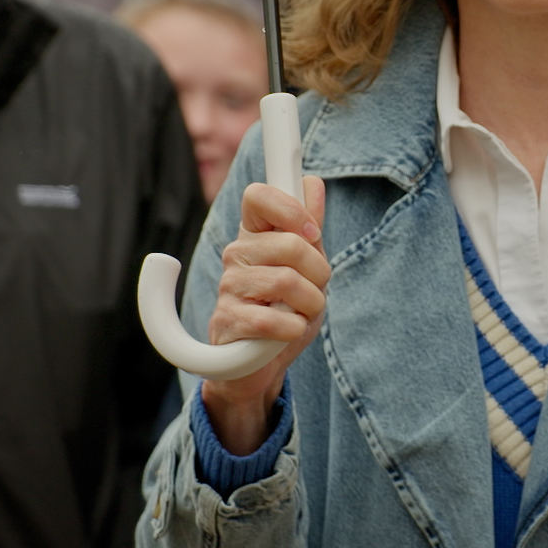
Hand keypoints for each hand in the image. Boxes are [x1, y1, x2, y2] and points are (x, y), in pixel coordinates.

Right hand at [199, 177, 327, 454]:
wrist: (260, 365)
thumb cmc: (286, 309)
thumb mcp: (308, 268)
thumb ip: (309, 227)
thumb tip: (312, 183)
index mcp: (254, 235)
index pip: (259, 196)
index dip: (290, 208)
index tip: (312, 232)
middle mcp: (237, 255)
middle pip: (291, 243)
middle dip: (319, 272)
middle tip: (315, 290)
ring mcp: (229, 288)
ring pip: (287, 282)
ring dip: (311, 304)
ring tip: (302, 314)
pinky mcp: (228, 322)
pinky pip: (274, 319)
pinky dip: (294, 328)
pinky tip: (288, 332)